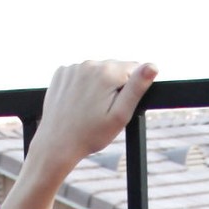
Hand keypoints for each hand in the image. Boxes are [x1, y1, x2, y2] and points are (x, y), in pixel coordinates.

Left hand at [29, 59, 157, 181]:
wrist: (56, 145)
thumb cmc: (90, 135)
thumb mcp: (119, 116)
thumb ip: (136, 88)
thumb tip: (152, 66)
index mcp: (108, 72)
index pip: (133, 69)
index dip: (130, 89)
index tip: (117, 106)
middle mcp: (90, 63)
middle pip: (114, 69)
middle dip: (114, 87)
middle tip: (102, 111)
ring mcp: (73, 66)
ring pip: (96, 71)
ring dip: (97, 85)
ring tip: (88, 109)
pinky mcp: (61, 72)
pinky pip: (79, 74)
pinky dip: (81, 85)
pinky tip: (77, 103)